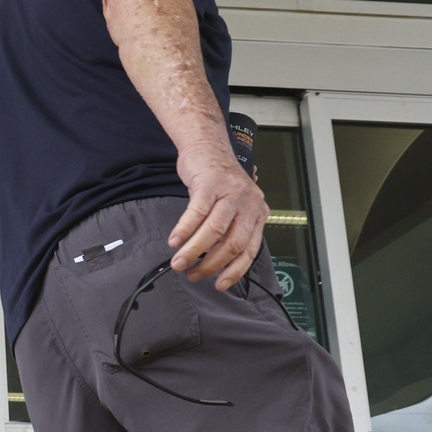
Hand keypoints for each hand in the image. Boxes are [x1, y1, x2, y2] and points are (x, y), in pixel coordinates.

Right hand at [169, 152, 269, 289]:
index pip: (250, 250)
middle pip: (232, 243)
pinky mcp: (210, 184)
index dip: (234, 271)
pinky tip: (174, 241)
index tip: (219, 284)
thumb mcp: (234, 205)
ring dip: (194, 252)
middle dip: (211, 265)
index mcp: (258, 213)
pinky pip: (196, 214)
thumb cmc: (218, 179)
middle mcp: (248, 203)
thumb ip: (232, 229)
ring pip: (214, 231)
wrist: (208, 146)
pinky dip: (183, 231)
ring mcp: (230, 193)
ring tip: (178, 262)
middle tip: (193, 274)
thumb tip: (218, 261)